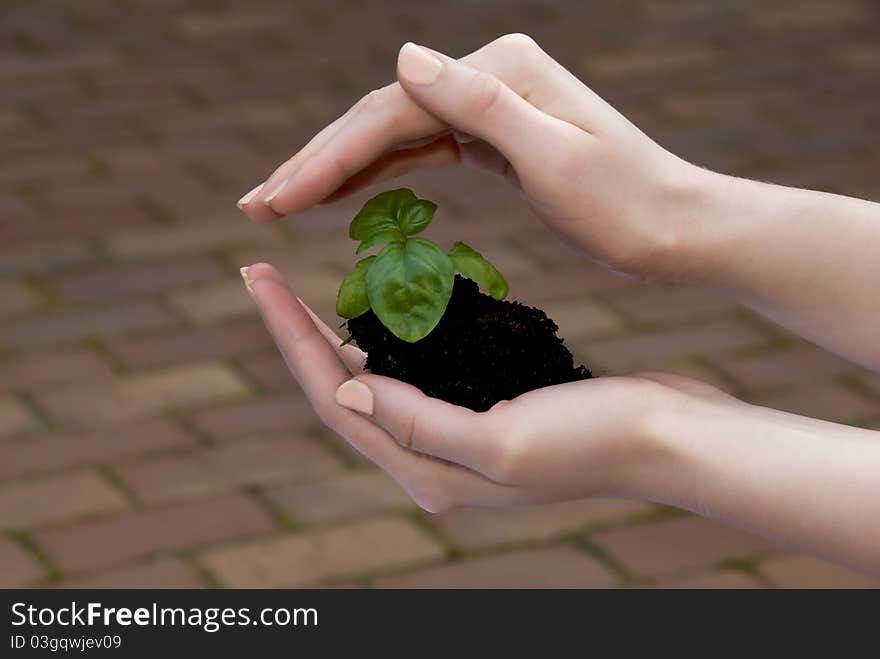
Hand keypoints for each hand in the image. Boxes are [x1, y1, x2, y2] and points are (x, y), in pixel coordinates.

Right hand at [238, 35, 708, 280]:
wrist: (678, 227)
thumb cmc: (627, 203)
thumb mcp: (556, 157)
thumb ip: (480, 104)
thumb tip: (403, 55)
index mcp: (499, 73)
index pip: (391, 113)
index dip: (327, 157)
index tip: (274, 201)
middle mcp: (488, 78)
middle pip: (382, 119)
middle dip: (316, 163)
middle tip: (256, 205)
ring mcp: (490, 105)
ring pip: (395, 136)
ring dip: (337, 169)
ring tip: (283, 203)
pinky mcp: (495, 137)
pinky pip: (422, 152)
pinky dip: (380, 172)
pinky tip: (346, 194)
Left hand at [241, 262, 732, 511]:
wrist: (667, 436)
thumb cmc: (594, 441)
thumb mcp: (503, 441)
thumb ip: (419, 423)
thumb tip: (345, 389)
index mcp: (428, 473)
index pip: (335, 399)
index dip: (291, 338)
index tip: (257, 276)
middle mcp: (431, 461)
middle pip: (341, 390)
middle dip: (296, 333)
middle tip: (260, 273)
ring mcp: (455, 436)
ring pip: (372, 380)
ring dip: (333, 334)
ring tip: (301, 287)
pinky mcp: (479, 408)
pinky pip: (414, 371)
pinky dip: (386, 336)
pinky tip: (377, 303)